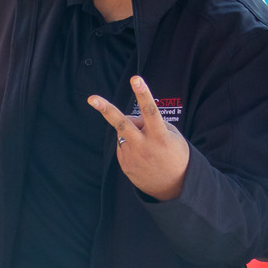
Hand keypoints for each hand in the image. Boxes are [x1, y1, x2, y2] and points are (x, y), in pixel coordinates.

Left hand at [87, 75, 189, 200]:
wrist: (175, 188)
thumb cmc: (176, 155)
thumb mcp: (172, 135)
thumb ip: (149, 124)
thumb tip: (128, 119)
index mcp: (160, 136)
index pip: (150, 111)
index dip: (143, 94)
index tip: (136, 79)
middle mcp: (144, 146)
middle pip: (122, 124)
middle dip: (106, 110)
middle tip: (91, 98)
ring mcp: (133, 157)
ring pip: (124, 134)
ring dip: (133, 134)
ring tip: (149, 148)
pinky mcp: (126, 166)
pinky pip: (123, 147)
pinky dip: (131, 147)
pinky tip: (144, 158)